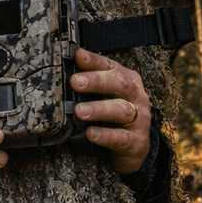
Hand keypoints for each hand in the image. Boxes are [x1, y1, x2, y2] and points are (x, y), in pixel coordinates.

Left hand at [70, 49, 151, 174]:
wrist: (135, 146)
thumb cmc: (115, 116)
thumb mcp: (104, 96)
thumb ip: (88, 85)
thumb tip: (62, 72)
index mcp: (127, 80)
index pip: (110, 66)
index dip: (94, 61)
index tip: (78, 56)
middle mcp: (135, 96)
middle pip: (119, 84)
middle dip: (97, 81)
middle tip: (75, 82)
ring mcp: (139, 118)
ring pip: (121, 110)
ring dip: (99, 109)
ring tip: (79, 111)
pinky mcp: (136, 141)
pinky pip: (121, 137)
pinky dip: (105, 135)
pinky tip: (91, 134)